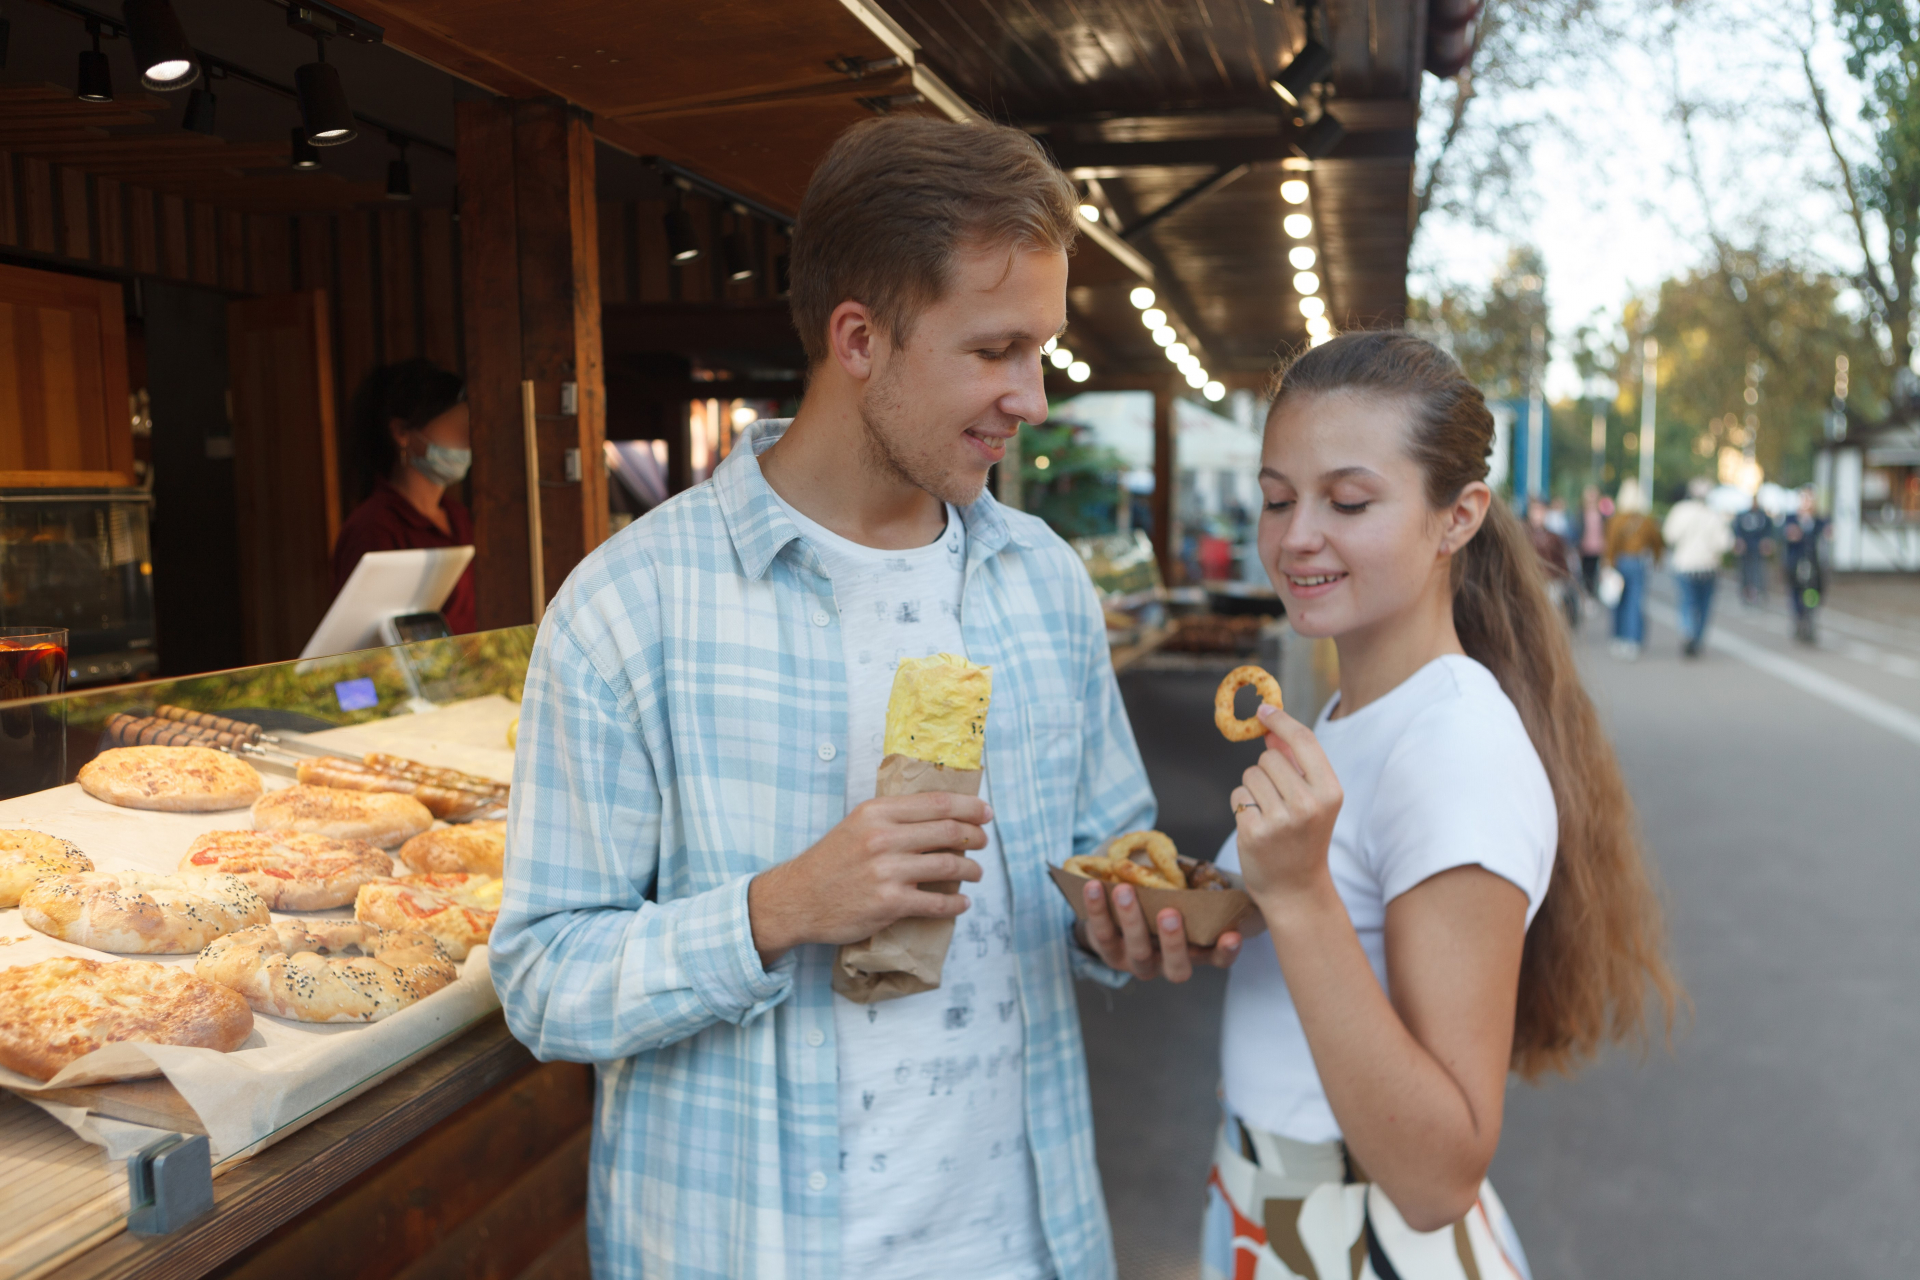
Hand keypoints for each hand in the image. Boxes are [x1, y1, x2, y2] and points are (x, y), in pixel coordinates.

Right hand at [749, 793, 988, 962]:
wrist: (798, 899)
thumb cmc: (831, 861)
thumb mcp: (857, 824)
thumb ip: (894, 817)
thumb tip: (940, 815)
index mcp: (878, 812)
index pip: (937, 803)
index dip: (969, 807)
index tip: (986, 813)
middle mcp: (883, 838)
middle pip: (949, 832)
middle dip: (975, 837)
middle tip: (983, 843)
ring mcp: (887, 872)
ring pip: (949, 866)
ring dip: (971, 870)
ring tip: (976, 873)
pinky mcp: (890, 903)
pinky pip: (937, 902)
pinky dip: (956, 904)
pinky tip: (962, 903)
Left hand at [1074, 879, 1241, 981]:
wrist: (1118, 918)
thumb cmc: (1161, 903)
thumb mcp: (1180, 899)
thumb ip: (1191, 889)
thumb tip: (1197, 863)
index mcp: (1195, 952)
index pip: (1217, 958)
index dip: (1226, 951)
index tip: (1232, 935)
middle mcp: (1168, 964)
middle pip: (1176, 966)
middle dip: (1173, 941)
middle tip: (1169, 914)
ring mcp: (1138, 962)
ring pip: (1138, 951)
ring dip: (1131, 920)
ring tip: (1125, 891)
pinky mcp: (1108, 953)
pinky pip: (1102, 934)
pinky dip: (1096, 909)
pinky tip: (1094, 886)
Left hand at [1230, 705, 1342, 906]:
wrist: (1296, 889)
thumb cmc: (1304, 838)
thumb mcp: (1313, 799)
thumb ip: (1295, 761)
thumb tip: (1271, 727)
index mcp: (1330, 791)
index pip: (1303, 740)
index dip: (1281, 720)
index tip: (1264, 710)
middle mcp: (1308, 804)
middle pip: (1269, 757)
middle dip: (1266, 770)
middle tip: (1277, 798)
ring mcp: (1280, 820)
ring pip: (1250, 774)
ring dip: (1252, 788)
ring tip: (1268, 813)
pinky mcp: (1254, 832)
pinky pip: (1237, 795)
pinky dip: (1241, 806)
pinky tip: (1256, 825)